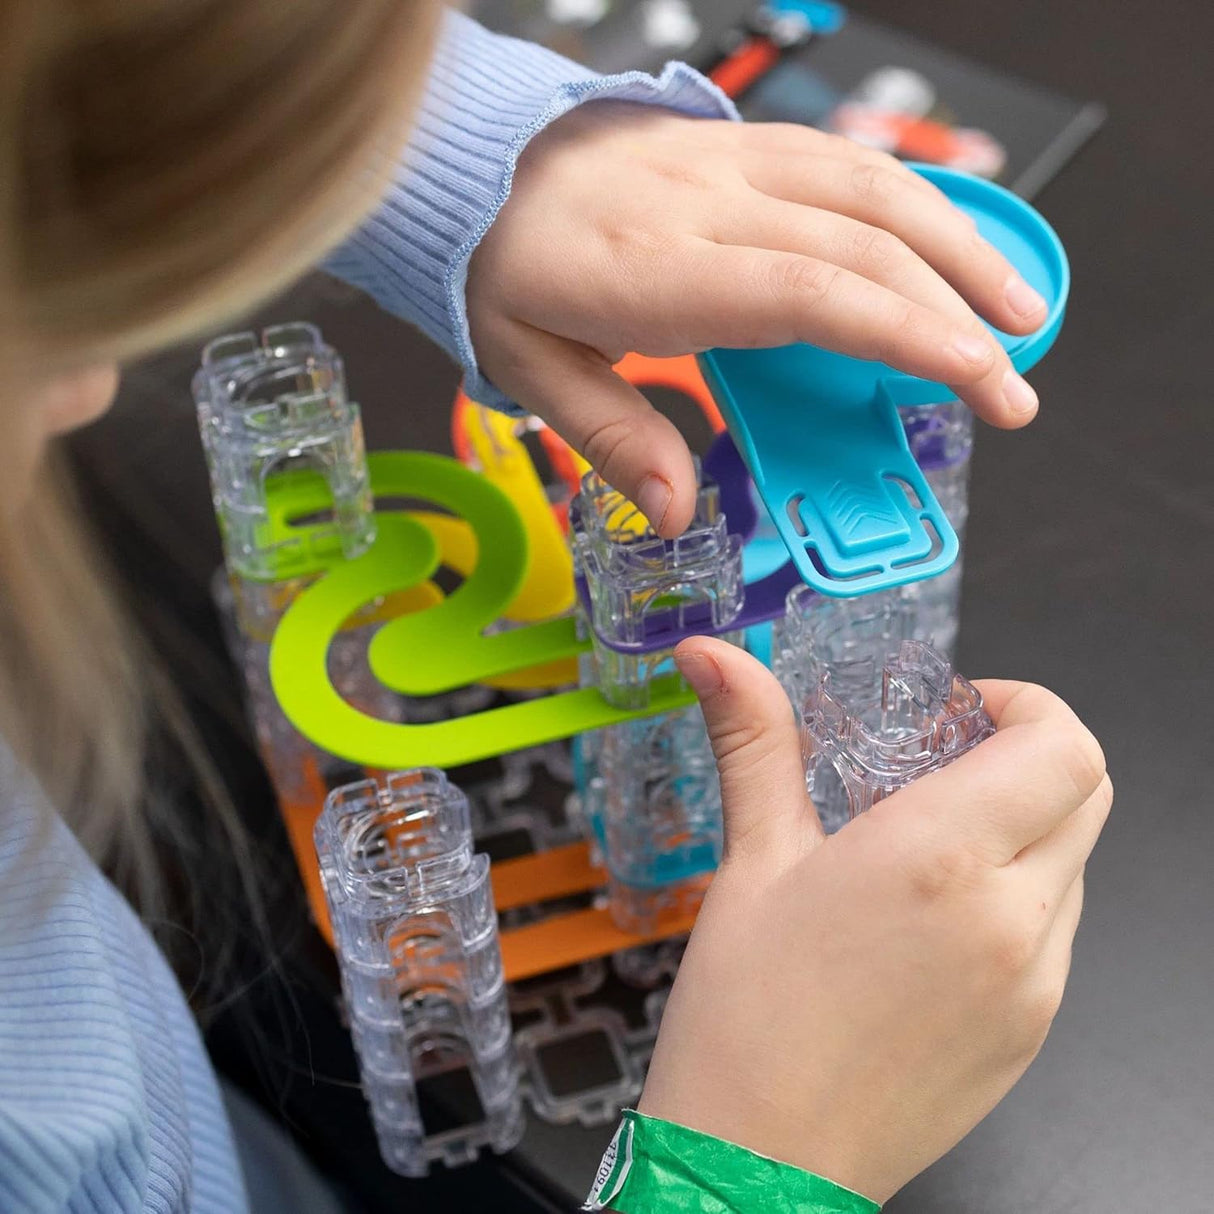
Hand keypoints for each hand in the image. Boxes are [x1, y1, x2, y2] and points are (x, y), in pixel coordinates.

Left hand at [467, 103, 1047, 535]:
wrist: (474, 162)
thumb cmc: (501, 264)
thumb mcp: (530, 366)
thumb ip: (610, 438)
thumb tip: (677, 513)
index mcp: (655, 268)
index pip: (811, 294)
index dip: (909, 336)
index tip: (977, 383)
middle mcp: (707, 202)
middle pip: (866, 246)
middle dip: (960, 317)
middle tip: (1015, 387)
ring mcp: (730, 162)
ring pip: (874, 187)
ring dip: (961, 246)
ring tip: (1018, 309)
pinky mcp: (740, 145)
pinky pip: (845, 160)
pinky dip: (914, 201)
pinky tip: (949, 243)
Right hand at [637, 637, 1111, 1203]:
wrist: (757, 1163)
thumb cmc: (745, 1014)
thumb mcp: (751, 860)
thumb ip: (754, 741)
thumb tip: (713, 656)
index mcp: (940, 857)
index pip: (1064, 744)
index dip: (1027, 704)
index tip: (963, 710)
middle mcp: (1010, 918)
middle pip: (1087, 790)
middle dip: (1029, 756)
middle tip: (944, 764)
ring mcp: (1034, 984)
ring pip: (1076, 862)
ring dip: (1024, 829)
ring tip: (925, 851)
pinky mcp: (1033, 1032)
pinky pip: (1057, 934)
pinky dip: (1017, 898)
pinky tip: (931, 923)